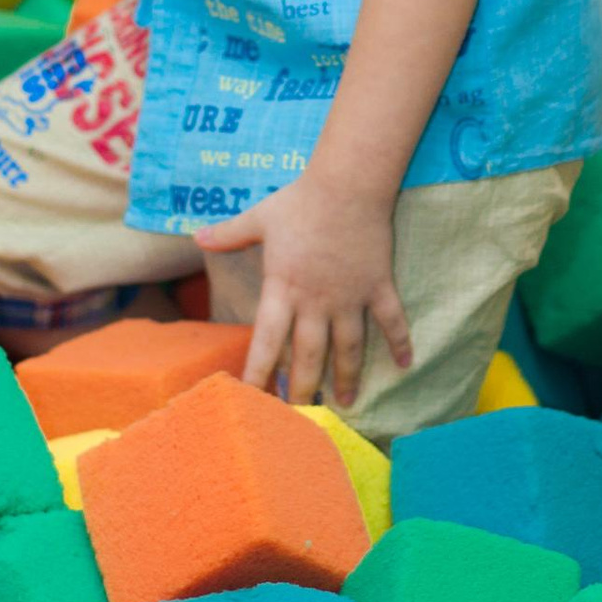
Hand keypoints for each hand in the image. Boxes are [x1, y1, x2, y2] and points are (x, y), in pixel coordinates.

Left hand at [191, 174, 414, 410]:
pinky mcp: (378, 286)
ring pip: (349, 348)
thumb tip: (197, 237)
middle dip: (303, 389)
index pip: (268, 341)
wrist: (348, 184)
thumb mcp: (260, 217)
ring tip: (345, 404)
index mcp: (283, 287)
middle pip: (309, 356)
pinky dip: (400, 343)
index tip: (252, 398)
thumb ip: (230, 234)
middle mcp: (316, 300)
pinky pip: (391, 321)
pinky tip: (405, 364)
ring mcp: (350, 296)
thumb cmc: (301, 200)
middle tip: (299, 417)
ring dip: (347, 378)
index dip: (259, 373)